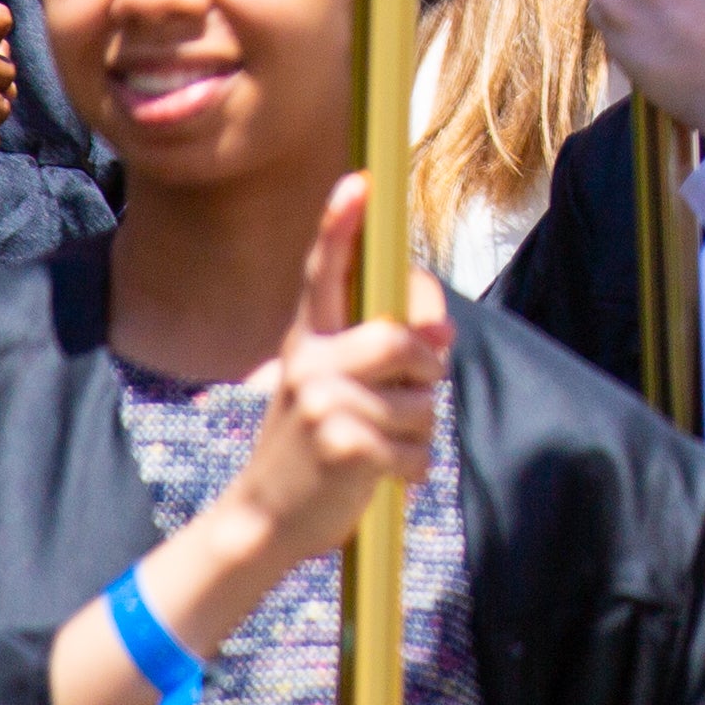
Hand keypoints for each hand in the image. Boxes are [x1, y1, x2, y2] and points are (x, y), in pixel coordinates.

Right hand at [228, 177, 445, 566]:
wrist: (261, 522)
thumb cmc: (311, 447)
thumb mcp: (330, 389)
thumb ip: (383, 351)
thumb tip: (443, 326)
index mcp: (307, 341)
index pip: (321, 273)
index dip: (340, 227)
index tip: (359, 182)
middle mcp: (309, 364)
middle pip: (400, 337)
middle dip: (426, 368)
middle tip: (412, 394)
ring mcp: (322, 404)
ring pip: (421, 400)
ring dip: (418, 430)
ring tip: (378, 446)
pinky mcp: (344, 447)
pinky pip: (418, 448)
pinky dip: (412, 468)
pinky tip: (378, 476)